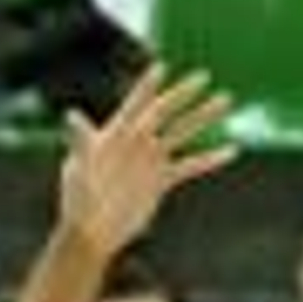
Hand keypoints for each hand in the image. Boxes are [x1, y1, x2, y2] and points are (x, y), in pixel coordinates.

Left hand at [58, 65, 233, 261]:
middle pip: (164, 112)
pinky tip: (232, 150)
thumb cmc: (77, 200)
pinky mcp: (161, 179)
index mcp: (116, 134)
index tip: (161, 68)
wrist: (92, 233)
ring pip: (182, 132)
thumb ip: (80, 140)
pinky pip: (190, 166)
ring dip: (203, 117)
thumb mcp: (78, 168)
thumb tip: (70, 115)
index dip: (146, 87)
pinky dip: (210, 160)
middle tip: (203, 77)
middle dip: (183, 95)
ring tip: (226, 100)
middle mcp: (136, 141)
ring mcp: (151, 159)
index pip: (134, 105)